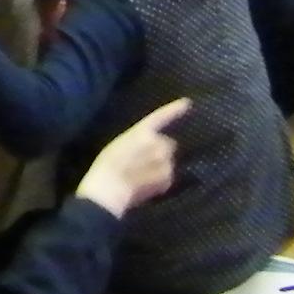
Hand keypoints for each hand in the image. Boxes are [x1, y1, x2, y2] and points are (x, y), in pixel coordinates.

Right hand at [76, 98, 185, 216]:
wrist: (109, 190)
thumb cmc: (106, 166)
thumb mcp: (118, 146)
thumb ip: (137, 141)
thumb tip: (150, 144)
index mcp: (141, 132)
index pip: (160, 117)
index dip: (174, 110)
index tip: (187, 103)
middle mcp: (157, 143)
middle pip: (168, 144)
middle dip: (161, 152)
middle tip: (144, 163)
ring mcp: (165, 161)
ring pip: (168, 163)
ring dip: (160, 168)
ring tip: (142, 177)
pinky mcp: (168, 178)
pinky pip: (167, 178)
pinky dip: (160, 182)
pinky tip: (145, 186)